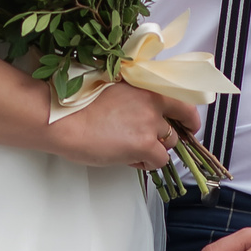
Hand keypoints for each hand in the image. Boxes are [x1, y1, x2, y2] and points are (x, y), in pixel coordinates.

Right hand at [47, 82, 204, 171]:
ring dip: (154, 150)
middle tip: (156, 143)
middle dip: (170, 137)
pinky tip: (128, 159)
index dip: (188, 117)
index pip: (181, 101)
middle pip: (177, 125)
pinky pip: (159, 161)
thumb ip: (133, 97)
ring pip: (168, 145)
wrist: (63, 120)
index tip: (188, 125)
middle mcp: (152, 102)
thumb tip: (143, 112)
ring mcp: (150, 123)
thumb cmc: (77, 106)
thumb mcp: (111, 89)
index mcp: (144, 86)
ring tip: (130, 149)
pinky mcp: (144, 144)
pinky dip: (147, 163)